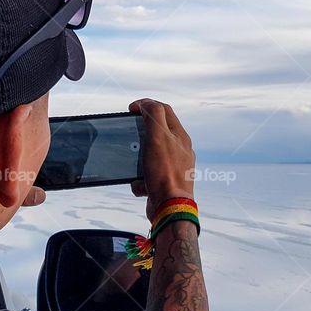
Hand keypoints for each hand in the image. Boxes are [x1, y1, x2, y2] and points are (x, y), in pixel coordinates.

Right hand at [129, 99, 194, 220]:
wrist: (169, 207)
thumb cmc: (165, 173)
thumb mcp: (157, 136)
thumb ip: (153, 115)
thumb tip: (146, 103)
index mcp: (180, 136)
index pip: (164, 110)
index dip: (146, 104)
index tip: (130, 109)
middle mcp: (180, 150)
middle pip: (158, 131)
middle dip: (141, 132)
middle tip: (130, 133)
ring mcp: (174, 166)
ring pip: (151, 154)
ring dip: (138, 157)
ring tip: (133, 161)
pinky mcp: (166, 182)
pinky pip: (148, 175)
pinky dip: (140, 178)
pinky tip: (139, 182)